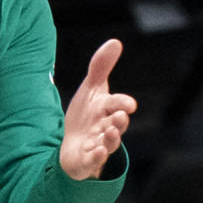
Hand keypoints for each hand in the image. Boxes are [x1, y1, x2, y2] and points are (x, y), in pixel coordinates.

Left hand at [60, 39, 137, 180]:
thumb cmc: (87, 116)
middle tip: (120, 116)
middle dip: (119, 121)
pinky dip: (96, 156)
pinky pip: (93, 160)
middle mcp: (106, 129)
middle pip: (116, 125)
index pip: (117, 105)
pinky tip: (96, 151)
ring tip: (111, 131)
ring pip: (108, 143)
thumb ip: (101, 67)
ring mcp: (98, 145)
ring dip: (111, 138)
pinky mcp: (87, 161)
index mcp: (108, 111)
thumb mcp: (91, 89)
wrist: (73, 146)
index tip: (129, 104)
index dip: (122, 103)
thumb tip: (116, 42)